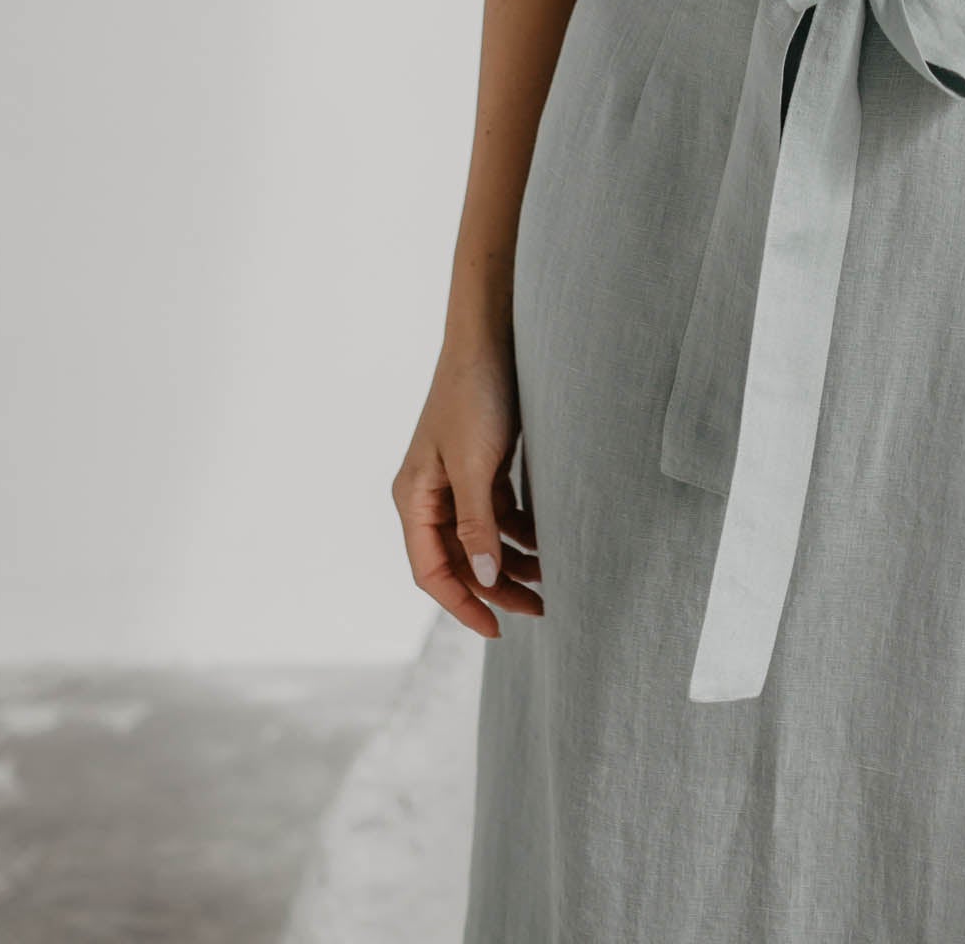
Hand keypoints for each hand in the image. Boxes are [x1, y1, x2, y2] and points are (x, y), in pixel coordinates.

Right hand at [392, 333, 541, 637]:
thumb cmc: (475, 394)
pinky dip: (520, 532)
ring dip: (512, 563)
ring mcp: (457, 481)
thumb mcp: (475, 464)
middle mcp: (430, 495)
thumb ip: (477, 525)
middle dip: (495, 588)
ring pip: (482, 541)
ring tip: (550, 579)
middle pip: (459, 561)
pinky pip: (498, 515)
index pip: (431, 571)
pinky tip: (547, 541)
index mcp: (414, 499)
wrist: (492, 334)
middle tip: (538, 609)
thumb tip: (484, 579)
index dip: (463, 604)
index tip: (498, 629)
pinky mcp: (483, 465)